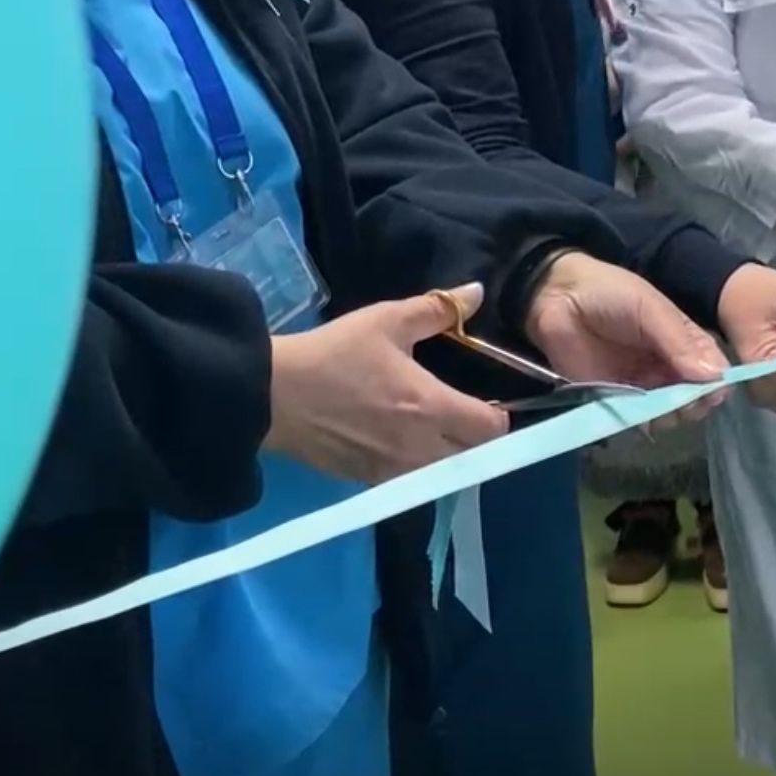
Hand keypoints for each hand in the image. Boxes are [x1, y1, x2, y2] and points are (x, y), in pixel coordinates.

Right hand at [265, 283, 507, 481]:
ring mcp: (394, 471)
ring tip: (435, 428)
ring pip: (443, 473)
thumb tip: (478, 293)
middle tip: (464, 413)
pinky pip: (411, 482)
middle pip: (473, 457)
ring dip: (448, 455)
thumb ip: (438, 308)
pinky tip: (403, 442)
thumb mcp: (387, 320)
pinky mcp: (369, 482)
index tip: (490, 401)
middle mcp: (420, 448)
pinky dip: (417, 467)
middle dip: (476, 438)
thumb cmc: (336, 354)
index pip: (492, 429)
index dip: (500, 416)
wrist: (276, 396)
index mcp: (431, 407)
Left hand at [524, 252, 726, 420]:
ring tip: (662, 409)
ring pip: (669, 412)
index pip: (711, 368)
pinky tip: (643, 419)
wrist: (556, 298)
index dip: (715, 384)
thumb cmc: (608, 294)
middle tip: (685, 402)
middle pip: (694, 396)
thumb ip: (679, 341)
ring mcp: (642, 386)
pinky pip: (638, 419)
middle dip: (694, 403)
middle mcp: (667, 366)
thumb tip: (716, 378)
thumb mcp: (649, 308)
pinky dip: (645, 423)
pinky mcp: (615, 400)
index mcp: (682, 340)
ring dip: (671, 416)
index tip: (713, 395)